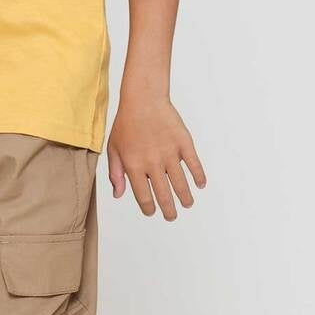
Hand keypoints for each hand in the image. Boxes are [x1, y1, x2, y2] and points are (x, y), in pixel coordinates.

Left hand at [107, 97, 206, 218]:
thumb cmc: (126, 124)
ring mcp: (170, 153)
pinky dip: (199, 176)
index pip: (144, 196)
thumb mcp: (113, 149)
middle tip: (171, 216)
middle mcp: (152, 162)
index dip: (149, 208)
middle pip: (164, 195)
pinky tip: (200, 184)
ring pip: (180, 183)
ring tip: (187, 204)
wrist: (143, 98)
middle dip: (169, 210)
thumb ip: (115, 173)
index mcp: (134, 165)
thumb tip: (118, 195)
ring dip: (185, 197)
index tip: (152, 211)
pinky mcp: (183, 142)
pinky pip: (194, 164)